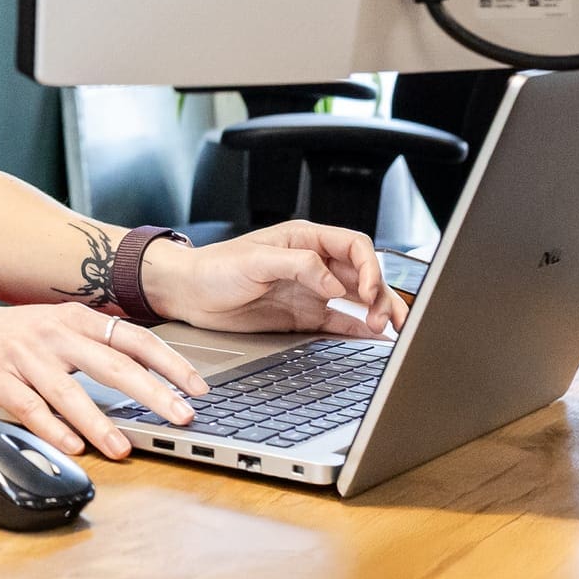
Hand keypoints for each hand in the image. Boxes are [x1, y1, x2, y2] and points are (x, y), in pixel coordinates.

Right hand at [0, 293, 211, 460]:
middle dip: (152, 392)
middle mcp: (52, 333)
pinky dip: (52, 429)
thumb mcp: (53, 329)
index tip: (198, 388)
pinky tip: (72, 448)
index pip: (133, 339)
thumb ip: (93, 346)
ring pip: (70, 391)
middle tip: (180, 417)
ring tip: (124, 448)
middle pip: (111, 364)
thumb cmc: (5, 338)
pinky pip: (29, 407)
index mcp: (73, 319)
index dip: (170, 363)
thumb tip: (146, 375)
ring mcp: (23, 355)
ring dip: (100, 422)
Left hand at [143, 221, 410, 337]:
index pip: (354, 247)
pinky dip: (358, 329)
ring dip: (377, 312)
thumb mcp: (255, 260)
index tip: (369, 291)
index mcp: (305, 240)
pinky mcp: (304, 315)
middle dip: (381, 295)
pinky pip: (340, 321)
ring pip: (358, 299)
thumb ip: (298, 265)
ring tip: (390, 330)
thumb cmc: (214, 268)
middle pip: (363, 275)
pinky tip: (372, 338)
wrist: (188, 295)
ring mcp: (311, 290)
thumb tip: (333, 281)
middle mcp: (314, 264)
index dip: (370, 267)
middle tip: (385, 320)